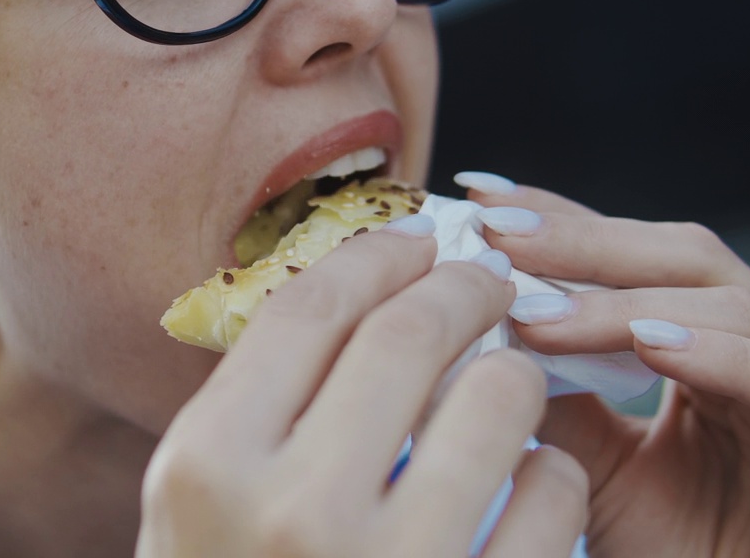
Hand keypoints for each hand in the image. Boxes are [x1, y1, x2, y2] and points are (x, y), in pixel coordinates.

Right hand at [138, 227, 588, 556]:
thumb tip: (346, 293)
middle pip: (406, 333)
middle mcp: (292, 509)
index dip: (372, 255)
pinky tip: (529, 475)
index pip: (307, 309)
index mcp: (208, 465)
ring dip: (516, 370)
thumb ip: (252, 406)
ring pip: (497, 400)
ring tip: (510, 375)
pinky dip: (552, 469)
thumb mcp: (197, 507)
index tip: (410, 240)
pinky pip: (550, 497)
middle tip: (487, 280)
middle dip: (463, 285)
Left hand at [461, 173, 749, 556]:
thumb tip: (481, 336)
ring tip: (538, 312)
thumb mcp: (601, 473)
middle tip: (497, 227)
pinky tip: (653, 342)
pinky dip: (727, 357)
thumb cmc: (690, 554)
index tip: (481, 199)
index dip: (561, 222)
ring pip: (730, 306)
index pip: (631, 259)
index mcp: (706, 346)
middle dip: (583, 238)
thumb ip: (558, 406)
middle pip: (679, 258)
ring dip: (627, 302)